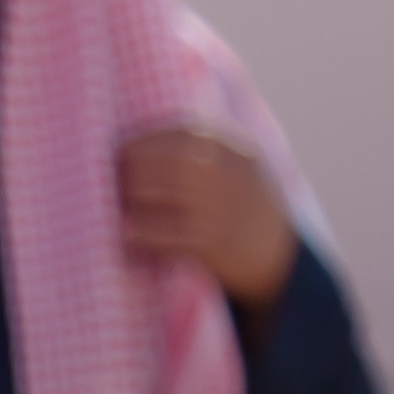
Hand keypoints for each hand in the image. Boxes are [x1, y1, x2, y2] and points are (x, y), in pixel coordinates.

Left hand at [114, 126, 301, 308]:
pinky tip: (125, 236)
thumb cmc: (245, 209)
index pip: (179, 134)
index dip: (143, 143)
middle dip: (132, 171)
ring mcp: (220, 208)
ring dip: (129, 200)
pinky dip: (139, 235)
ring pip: (159, 192)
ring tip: (115, 208)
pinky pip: (163, 235)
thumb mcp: (237, 169)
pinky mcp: (212, 244)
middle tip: (113, 184)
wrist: (280, 259)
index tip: (121, 154)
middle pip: (164, 160)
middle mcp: (227, 174)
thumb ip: (203, 154)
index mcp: (233, 151)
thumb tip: (141, 146)